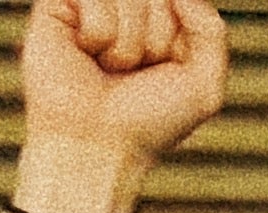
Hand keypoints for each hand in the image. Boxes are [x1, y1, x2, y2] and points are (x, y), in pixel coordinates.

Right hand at [19, 0, 228, 187]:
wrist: (97, 143)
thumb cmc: (149, 120)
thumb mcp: (203, 84)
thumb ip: (210, 30)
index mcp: (162, 23)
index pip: (182, 0)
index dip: (178, 39)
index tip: (163, 70)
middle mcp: (127, 10)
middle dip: (155, 41)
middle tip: (133, 72)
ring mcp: (92, 4)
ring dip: (127, 43)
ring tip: (109, 66)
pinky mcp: (57, 3)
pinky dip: (99, 33)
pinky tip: (85, 52)